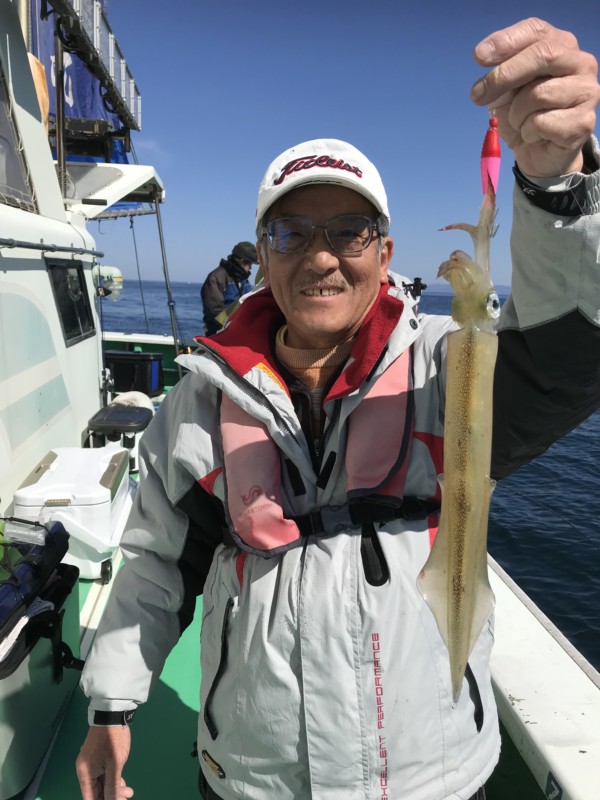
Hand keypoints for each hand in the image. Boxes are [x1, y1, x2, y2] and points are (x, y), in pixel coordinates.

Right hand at [76, 726, 132, 799]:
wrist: (112, 715)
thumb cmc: (113, 740)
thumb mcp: (115, 765)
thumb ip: (113, 786)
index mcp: (85, 774)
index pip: (90, 798)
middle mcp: (86, 771)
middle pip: (96, 792)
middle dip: (111, 797)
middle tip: (127, 797)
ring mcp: (92, 764)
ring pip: (102, 784)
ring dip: (114, 789)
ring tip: (129, 791)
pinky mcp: (98, 758)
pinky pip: (103, 775)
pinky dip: (113, 780)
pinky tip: (123, 783)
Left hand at [470, 18, 599, 176]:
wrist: (537, 153)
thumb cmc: (523, 115)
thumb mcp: (506, 90)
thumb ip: (501, 72)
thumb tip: (485, 58)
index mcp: (562, 46)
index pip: (536, 31)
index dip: (506, 41)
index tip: (479, 56)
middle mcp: (580, 64)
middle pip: (543, 55)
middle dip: (504, 75)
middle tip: (478, 95)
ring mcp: (587, 92)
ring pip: (538, 94)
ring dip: (516, 113)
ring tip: (519, 122)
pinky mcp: (583, 122)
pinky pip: (542, 123)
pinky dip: (527, 132)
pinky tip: (533, 135)